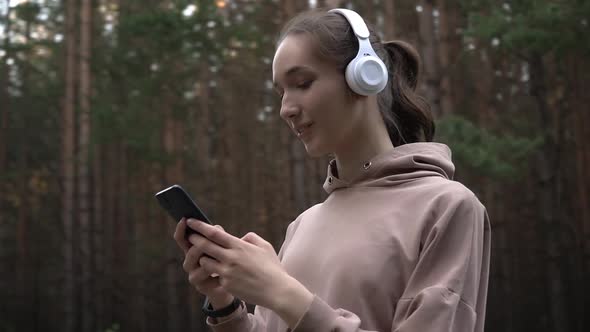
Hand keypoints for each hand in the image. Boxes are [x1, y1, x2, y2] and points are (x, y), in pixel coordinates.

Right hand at [173, 218, 232, 307]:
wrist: (230, 285)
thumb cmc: (224, 262)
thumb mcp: (220, 247)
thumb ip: (217, 238)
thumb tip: (217, 227)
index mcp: (191, 250)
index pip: (181, 239)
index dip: (181, 229)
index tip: (184, 219)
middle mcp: (189, 262)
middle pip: (191, 250)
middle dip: (201, 242)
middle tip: (212, 235)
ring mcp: (193, 275)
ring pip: (201, 263)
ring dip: (209, 256)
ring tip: (219, 253)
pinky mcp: (201, 286)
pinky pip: (207, 277)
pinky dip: (215, 271)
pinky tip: (222, 269)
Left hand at [186, 219, 313, 327]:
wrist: (277, 290)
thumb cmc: (272, 267)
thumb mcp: (265, 246)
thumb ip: (251, 238)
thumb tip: (240, 237)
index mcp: (239, 245)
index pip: (215, 233)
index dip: (200, 226)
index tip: (191, 221)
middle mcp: (231, 257)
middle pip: (205, 245)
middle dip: (194, 239)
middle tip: (189, 235)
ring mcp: (227, 272)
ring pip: (205, 262)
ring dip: (204, 258)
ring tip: (206, 257)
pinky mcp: (226, 284)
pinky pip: (215, 276)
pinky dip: (216, 273)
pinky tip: (221, 274)